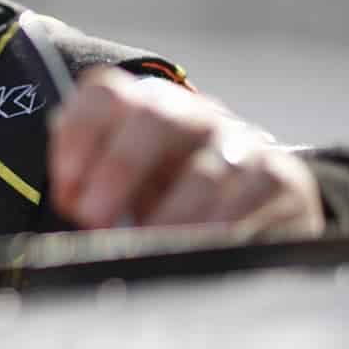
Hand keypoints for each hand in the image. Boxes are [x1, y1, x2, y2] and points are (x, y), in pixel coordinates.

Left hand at [48, 66, 324, 237]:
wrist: (257, 212)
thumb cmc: (169, 203)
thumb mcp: (126, 194)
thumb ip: (91, 193)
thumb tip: (73, 209)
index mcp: (143, 108)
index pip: (105, 95)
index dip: (79, 136)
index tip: (65, 191)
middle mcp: (192, 115)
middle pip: (154, 116)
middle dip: (119, 169)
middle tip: (95, 219)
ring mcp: (239, 142)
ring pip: (203, 170)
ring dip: (169, 214)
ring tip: (146, 249)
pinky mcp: (282, 178)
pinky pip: (251, 200)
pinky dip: (220, 230)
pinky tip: (201, 252)